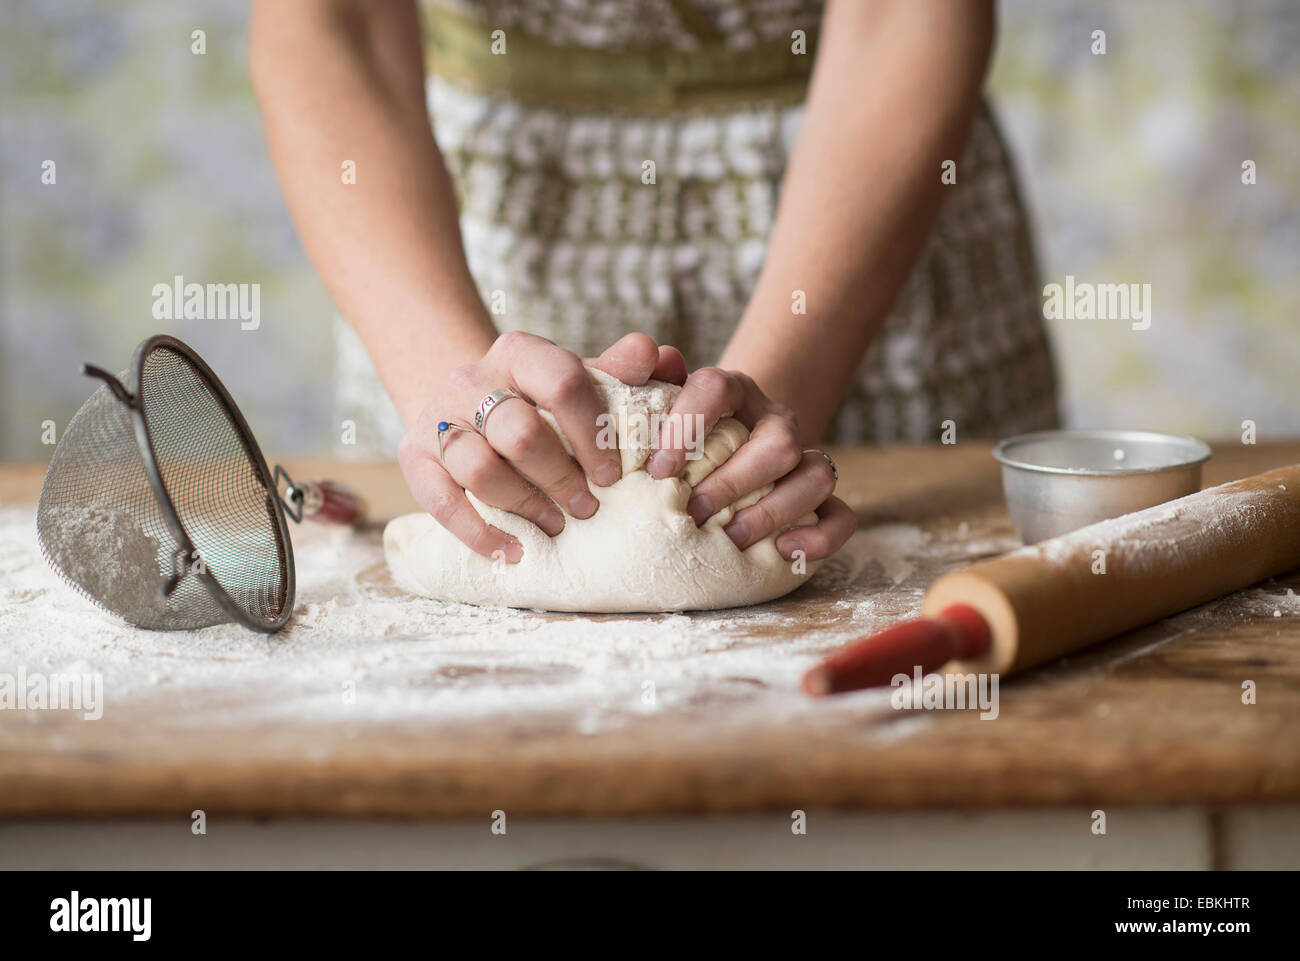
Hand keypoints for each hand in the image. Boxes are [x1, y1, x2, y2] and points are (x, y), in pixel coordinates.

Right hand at [399, 332, 686, 560]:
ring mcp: (438, 418)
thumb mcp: (579, 382)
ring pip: (480, 467)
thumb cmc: (541, 402)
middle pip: (520, 432)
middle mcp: (472, 379)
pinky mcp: (414, 457)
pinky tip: (514, 550)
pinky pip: (442, 502)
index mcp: (519, 353)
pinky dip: (480, 533)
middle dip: (561, 478)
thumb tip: (658, 354)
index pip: (561, 381)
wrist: (470, 407)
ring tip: (555, 526)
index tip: (615, 474)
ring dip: (525, 505)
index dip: (591, 432)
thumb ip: (619, 373)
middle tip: (588, 508)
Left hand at [645, 367, 855, 560]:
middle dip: (733, 483)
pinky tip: (782, 551)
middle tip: (694, 513)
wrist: (714, 447)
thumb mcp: (653, 403)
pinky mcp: (819, 498)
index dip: (689, 425)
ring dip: (772, 511)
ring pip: (817, 475)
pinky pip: (840, 515)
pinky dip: (819, 537)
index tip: (660, 469)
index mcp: (731, 391)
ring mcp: (802, 457)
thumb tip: (650, 353)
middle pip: (777, 442)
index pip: (717, 387)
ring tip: (730, 537)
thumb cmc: (673, 434)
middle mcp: (773, 420)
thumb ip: (640, 373)